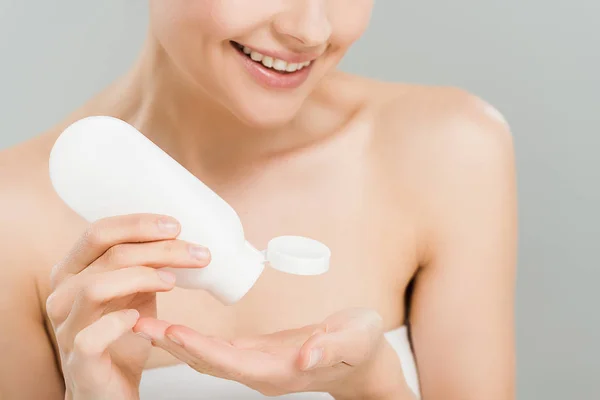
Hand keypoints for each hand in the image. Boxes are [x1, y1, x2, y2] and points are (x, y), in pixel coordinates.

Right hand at [46, 214, 209, 399]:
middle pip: (108, 256)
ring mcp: (66, 327)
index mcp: (73, 271)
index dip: (138, 224)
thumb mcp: (133, 291)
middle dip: (158, 249)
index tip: (176, 226)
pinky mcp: (79, 360)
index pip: (99, 233)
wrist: (109, 387)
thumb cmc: (123, 333)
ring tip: (174, 282)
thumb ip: (142, 264)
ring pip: (95, 288)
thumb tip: (180, 236)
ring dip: (142, 278)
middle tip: (196, 253)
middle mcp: (62, 294)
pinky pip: (91, 336)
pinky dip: (118, 322)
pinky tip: (139, 318)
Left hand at [135, 308, 409, 398]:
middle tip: (134, 323)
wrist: (362, 359)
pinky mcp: (254, 354)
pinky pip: (215, 348)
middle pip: (208, 362)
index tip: (172, 331)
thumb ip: (332, 348)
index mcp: (281, 370)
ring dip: (173, 342)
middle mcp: (260, 373)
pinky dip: (191, 339)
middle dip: (172, 345)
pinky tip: (173, 326)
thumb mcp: (355, 340)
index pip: (233, 362)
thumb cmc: (361, 346)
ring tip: (141, 321)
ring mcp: (255, 365)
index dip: (202, 348)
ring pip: (206, 356)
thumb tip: (306, 356)